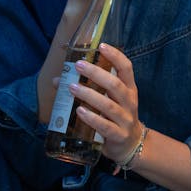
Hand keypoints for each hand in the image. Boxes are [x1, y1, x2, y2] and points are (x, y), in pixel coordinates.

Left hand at [69, 43, 143, 164]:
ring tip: (72, 88)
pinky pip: (105, 126)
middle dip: (96, 74)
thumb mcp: (109, 100)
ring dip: (89, 95)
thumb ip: (90, 88)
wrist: (131, 144)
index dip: (115, 56)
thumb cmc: (115, 117)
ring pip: (108, 105)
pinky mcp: (119, 136)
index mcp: (129, 89)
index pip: (126, 68)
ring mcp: (126, 119)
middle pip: (115, 84)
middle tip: (78, 66)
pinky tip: (80, 111)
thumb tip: (58, 79)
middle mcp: (130, 102)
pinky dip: (92, 118)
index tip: (101, 46)